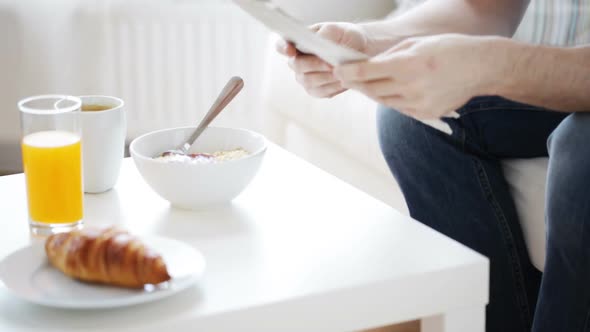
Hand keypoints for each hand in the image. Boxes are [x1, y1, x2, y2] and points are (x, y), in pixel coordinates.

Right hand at [276, 22, 368, 97]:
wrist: (360, 51)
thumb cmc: (346, 37)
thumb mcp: (338, 29)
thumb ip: (326, 34)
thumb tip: (318, 42)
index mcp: (298, 42)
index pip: (281, 45)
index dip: (283, 48)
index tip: (290, 50)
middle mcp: (297, 62)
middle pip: (297, 66)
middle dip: (314, 65)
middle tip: (331, 64)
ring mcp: (305, 78)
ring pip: (309, 81)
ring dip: (326, 77)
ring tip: (342, 71)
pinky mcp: (316, 91)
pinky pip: (321, 92)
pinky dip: (333, 86)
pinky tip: (344, 80)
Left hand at [334, 34, 498, 118]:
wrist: (481, 67)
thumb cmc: (448, 49)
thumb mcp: (417, 44)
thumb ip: (390, 56)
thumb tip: (368, 65)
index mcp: (409, 64)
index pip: (368, 72)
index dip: (349, 73)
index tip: (337, 70)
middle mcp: (412, 86)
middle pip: (372, 89)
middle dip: (356, 83)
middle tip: (345, 78)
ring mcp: (418, 103)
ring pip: (383, 100)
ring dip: (371, 92)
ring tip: (365, 84)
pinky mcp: (425, 114)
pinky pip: (399, 108)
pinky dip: (391, 99)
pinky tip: (390, 91)